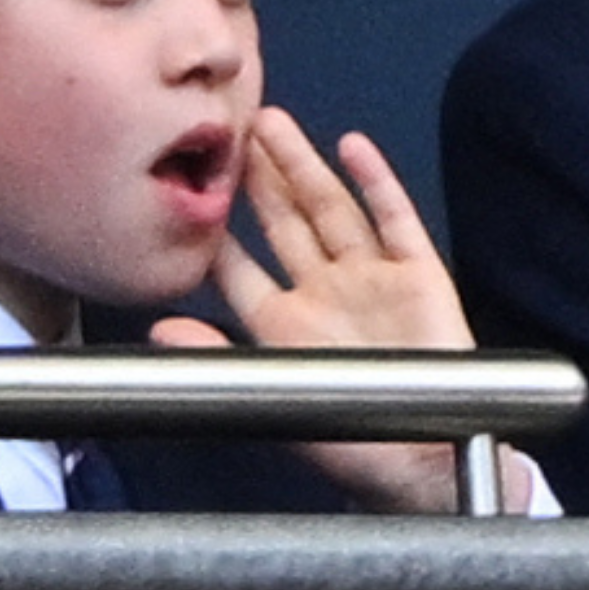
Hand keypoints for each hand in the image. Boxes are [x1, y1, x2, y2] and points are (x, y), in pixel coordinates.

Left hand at [150, 106, 528, 512]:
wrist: (432, 466)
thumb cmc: (358, 446)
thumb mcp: (275, 398)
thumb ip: (216, 361)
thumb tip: (157, 331)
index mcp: (285, 327)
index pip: (240, 268)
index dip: (216, 230)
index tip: (189, 188)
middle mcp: (325, 294)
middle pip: (285, 222)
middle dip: (258, 176)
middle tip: (233, 128)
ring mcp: (373, 279)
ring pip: (332, 208)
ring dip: (303, 165)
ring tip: (273, 123)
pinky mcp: (419, 275)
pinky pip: (394, 218)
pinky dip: (376, 181)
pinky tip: (353, 148)